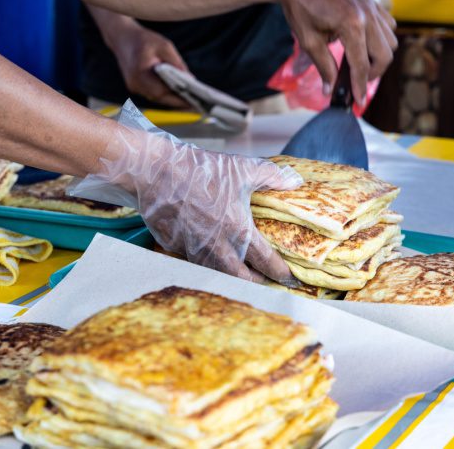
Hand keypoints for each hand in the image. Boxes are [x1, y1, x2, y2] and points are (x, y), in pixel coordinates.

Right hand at [68, 102, 303, 284]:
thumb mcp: (243, 169)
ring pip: (216, 274)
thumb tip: (295, 181)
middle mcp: (218, 248)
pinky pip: (192, 260)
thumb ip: (272, 177)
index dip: (282, 274)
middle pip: (242, 280)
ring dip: (229, 276)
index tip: (290, 281)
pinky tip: (206, 253)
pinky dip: (203, 260)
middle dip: (255, 283)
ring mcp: (194, 250)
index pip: (267, 263)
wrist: (158, 171)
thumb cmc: (202, 170)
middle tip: (263, 281)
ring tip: (237, 272)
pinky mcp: (174, 246)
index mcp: (240, 232)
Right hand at [108, 23, 190, 107]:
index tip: (192, 102)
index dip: (177, 98)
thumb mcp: (164, 46)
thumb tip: (190, 80)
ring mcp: (134, 87)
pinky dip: (165, 94)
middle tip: (196, 104)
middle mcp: (135, 84)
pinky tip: (178, 94)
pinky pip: (153, 93)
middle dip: (178, 101)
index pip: (161, 91)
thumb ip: (177, 63)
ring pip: (156, 97)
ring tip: (190, 100)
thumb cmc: (144, 39)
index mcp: (140, 73)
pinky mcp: (135, 87)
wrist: (122, 38)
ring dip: (172, 99)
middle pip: (160, 98)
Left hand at [274, 0, 396, 105]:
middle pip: (385, 55)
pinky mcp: (372, 3)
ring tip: (359, 63)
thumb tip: (330, 90)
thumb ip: (324, 67)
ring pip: (391, 41)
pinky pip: (388, 26)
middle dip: (373, 73)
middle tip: (357, 81)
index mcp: (351, 25)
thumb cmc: (301, 10)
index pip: (361, 65)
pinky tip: (363, 44)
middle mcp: (367, 15)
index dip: (360, 87)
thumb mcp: (309, 42)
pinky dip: (381, 39)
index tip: (358, 102)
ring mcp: (372, 7)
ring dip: (379, 56)